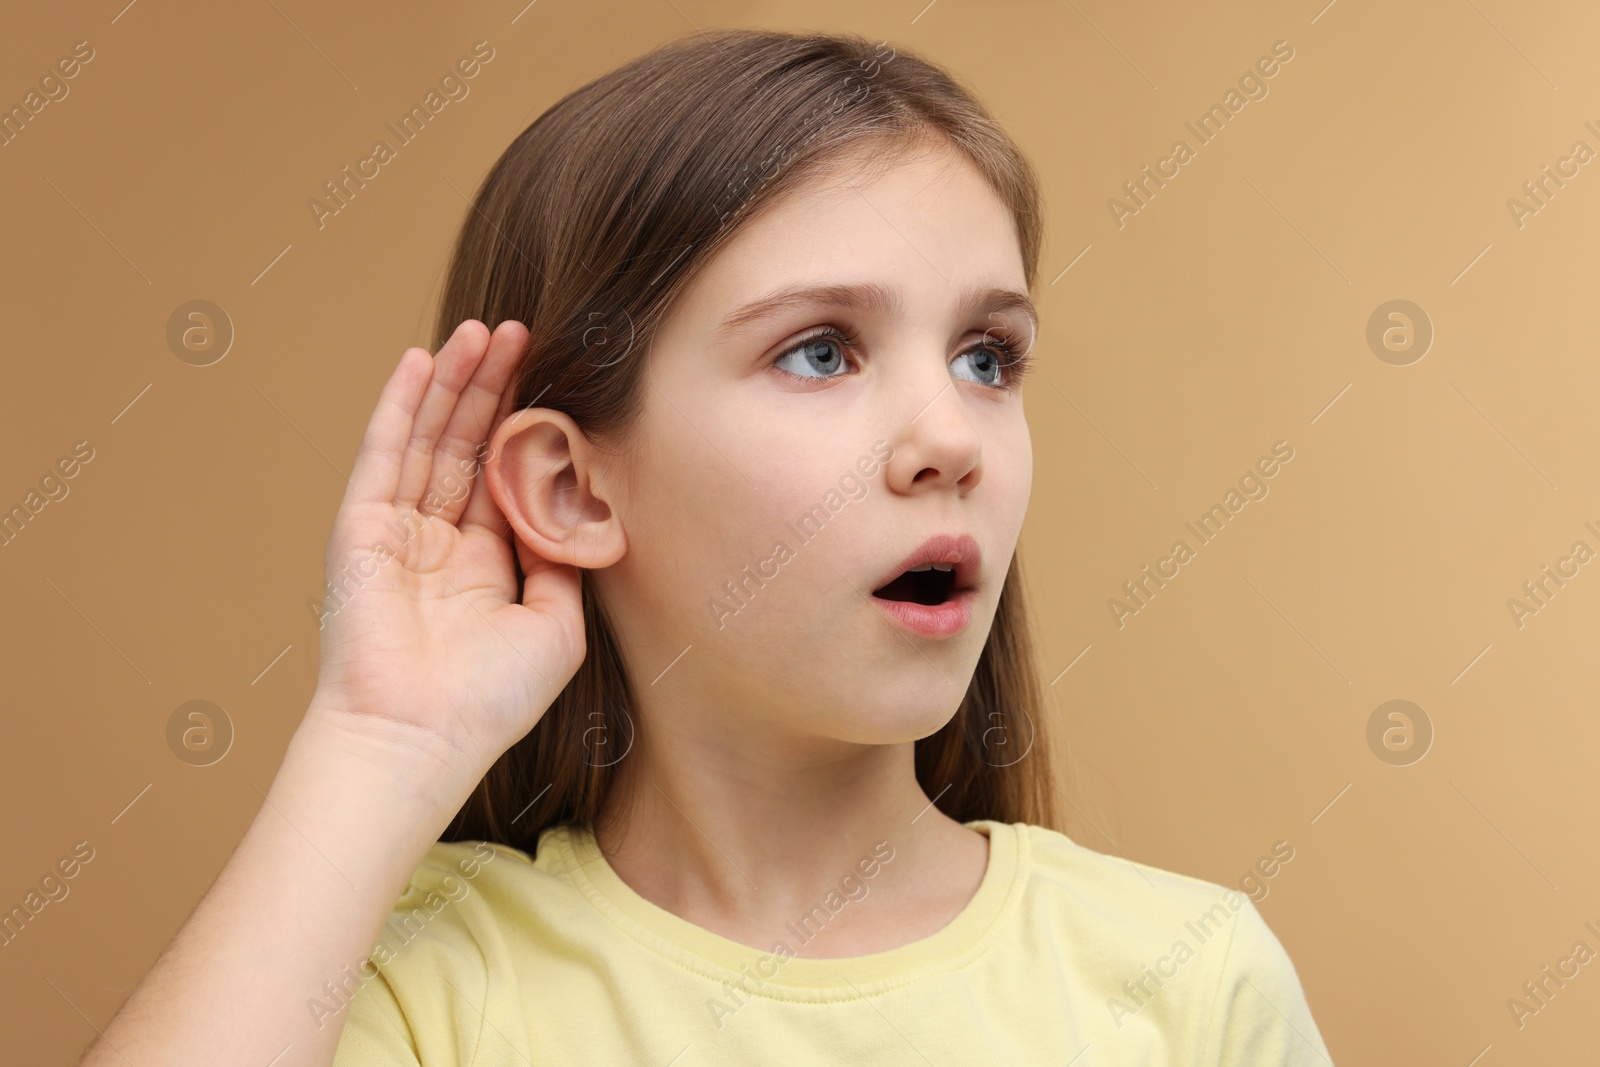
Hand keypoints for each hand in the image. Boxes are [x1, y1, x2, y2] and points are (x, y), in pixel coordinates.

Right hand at [309, 319, 583, 787]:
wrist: (420, 736)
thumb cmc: (490, 700)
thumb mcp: (556, 626)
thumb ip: (565, 561)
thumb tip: (578, 506)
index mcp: (484, 565)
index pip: (505, 477)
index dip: (526, 427)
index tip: (554, 378)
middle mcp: (439, 542)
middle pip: (468, 445)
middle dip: (494, 388)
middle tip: (521, 331)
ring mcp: (397, 531)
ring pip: (430, 438)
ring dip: (454, 383)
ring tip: (481, 331)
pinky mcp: (361, 527)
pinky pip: (384, 453)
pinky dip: (401, 405)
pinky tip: (421, 362)